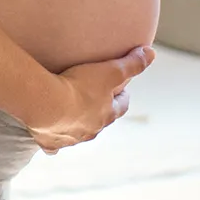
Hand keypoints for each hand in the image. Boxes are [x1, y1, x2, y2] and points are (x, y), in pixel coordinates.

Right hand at [24, 45, 152, 152]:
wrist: (47, 105)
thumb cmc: (80, 87)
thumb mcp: (110, 71)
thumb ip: (132, 63)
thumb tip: (152, 53)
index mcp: (107, 114)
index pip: (120, 106)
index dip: (121, 97)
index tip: (120, 90)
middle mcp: (92, 130)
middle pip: (100, 121)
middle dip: (99, 112)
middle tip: (93, 99)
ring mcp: (71, 138)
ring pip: (79, 134)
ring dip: (77, 126)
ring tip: (69, 114)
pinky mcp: (51, 143)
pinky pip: (54, 146)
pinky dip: (53, 143)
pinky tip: (50, 141)